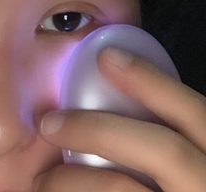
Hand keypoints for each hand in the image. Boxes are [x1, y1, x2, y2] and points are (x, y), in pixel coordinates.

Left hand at [35, 47, 205, 190]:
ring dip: (77, 180)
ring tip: (44, 180)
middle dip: (100, 129)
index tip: (106, 57)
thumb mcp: (187, 160)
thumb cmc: (179, 185)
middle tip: (49, 124)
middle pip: (163, 150)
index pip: (194, 112)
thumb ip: (166, 137)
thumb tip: (115, 92)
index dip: (153, 81)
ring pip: (125, 189)